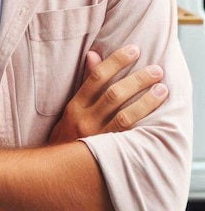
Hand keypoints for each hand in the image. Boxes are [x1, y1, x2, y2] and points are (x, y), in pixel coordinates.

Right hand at [49, 44, 167, 143]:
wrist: (59, 169)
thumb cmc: (68, 134)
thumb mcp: (72, 107)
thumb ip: (86, 82)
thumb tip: (93, 55)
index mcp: (75, 105)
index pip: (96, 77)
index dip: (116, 62)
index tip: (133, 50)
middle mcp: (85, 119)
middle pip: (113, 94)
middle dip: (137, 80)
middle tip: (155, 70)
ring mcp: (97, 137)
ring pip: (124, 115)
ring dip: (145, 101)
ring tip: (161, 89)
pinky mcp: (108, 151)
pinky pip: (128, 136)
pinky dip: (142, 123)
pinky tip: (157, 115)